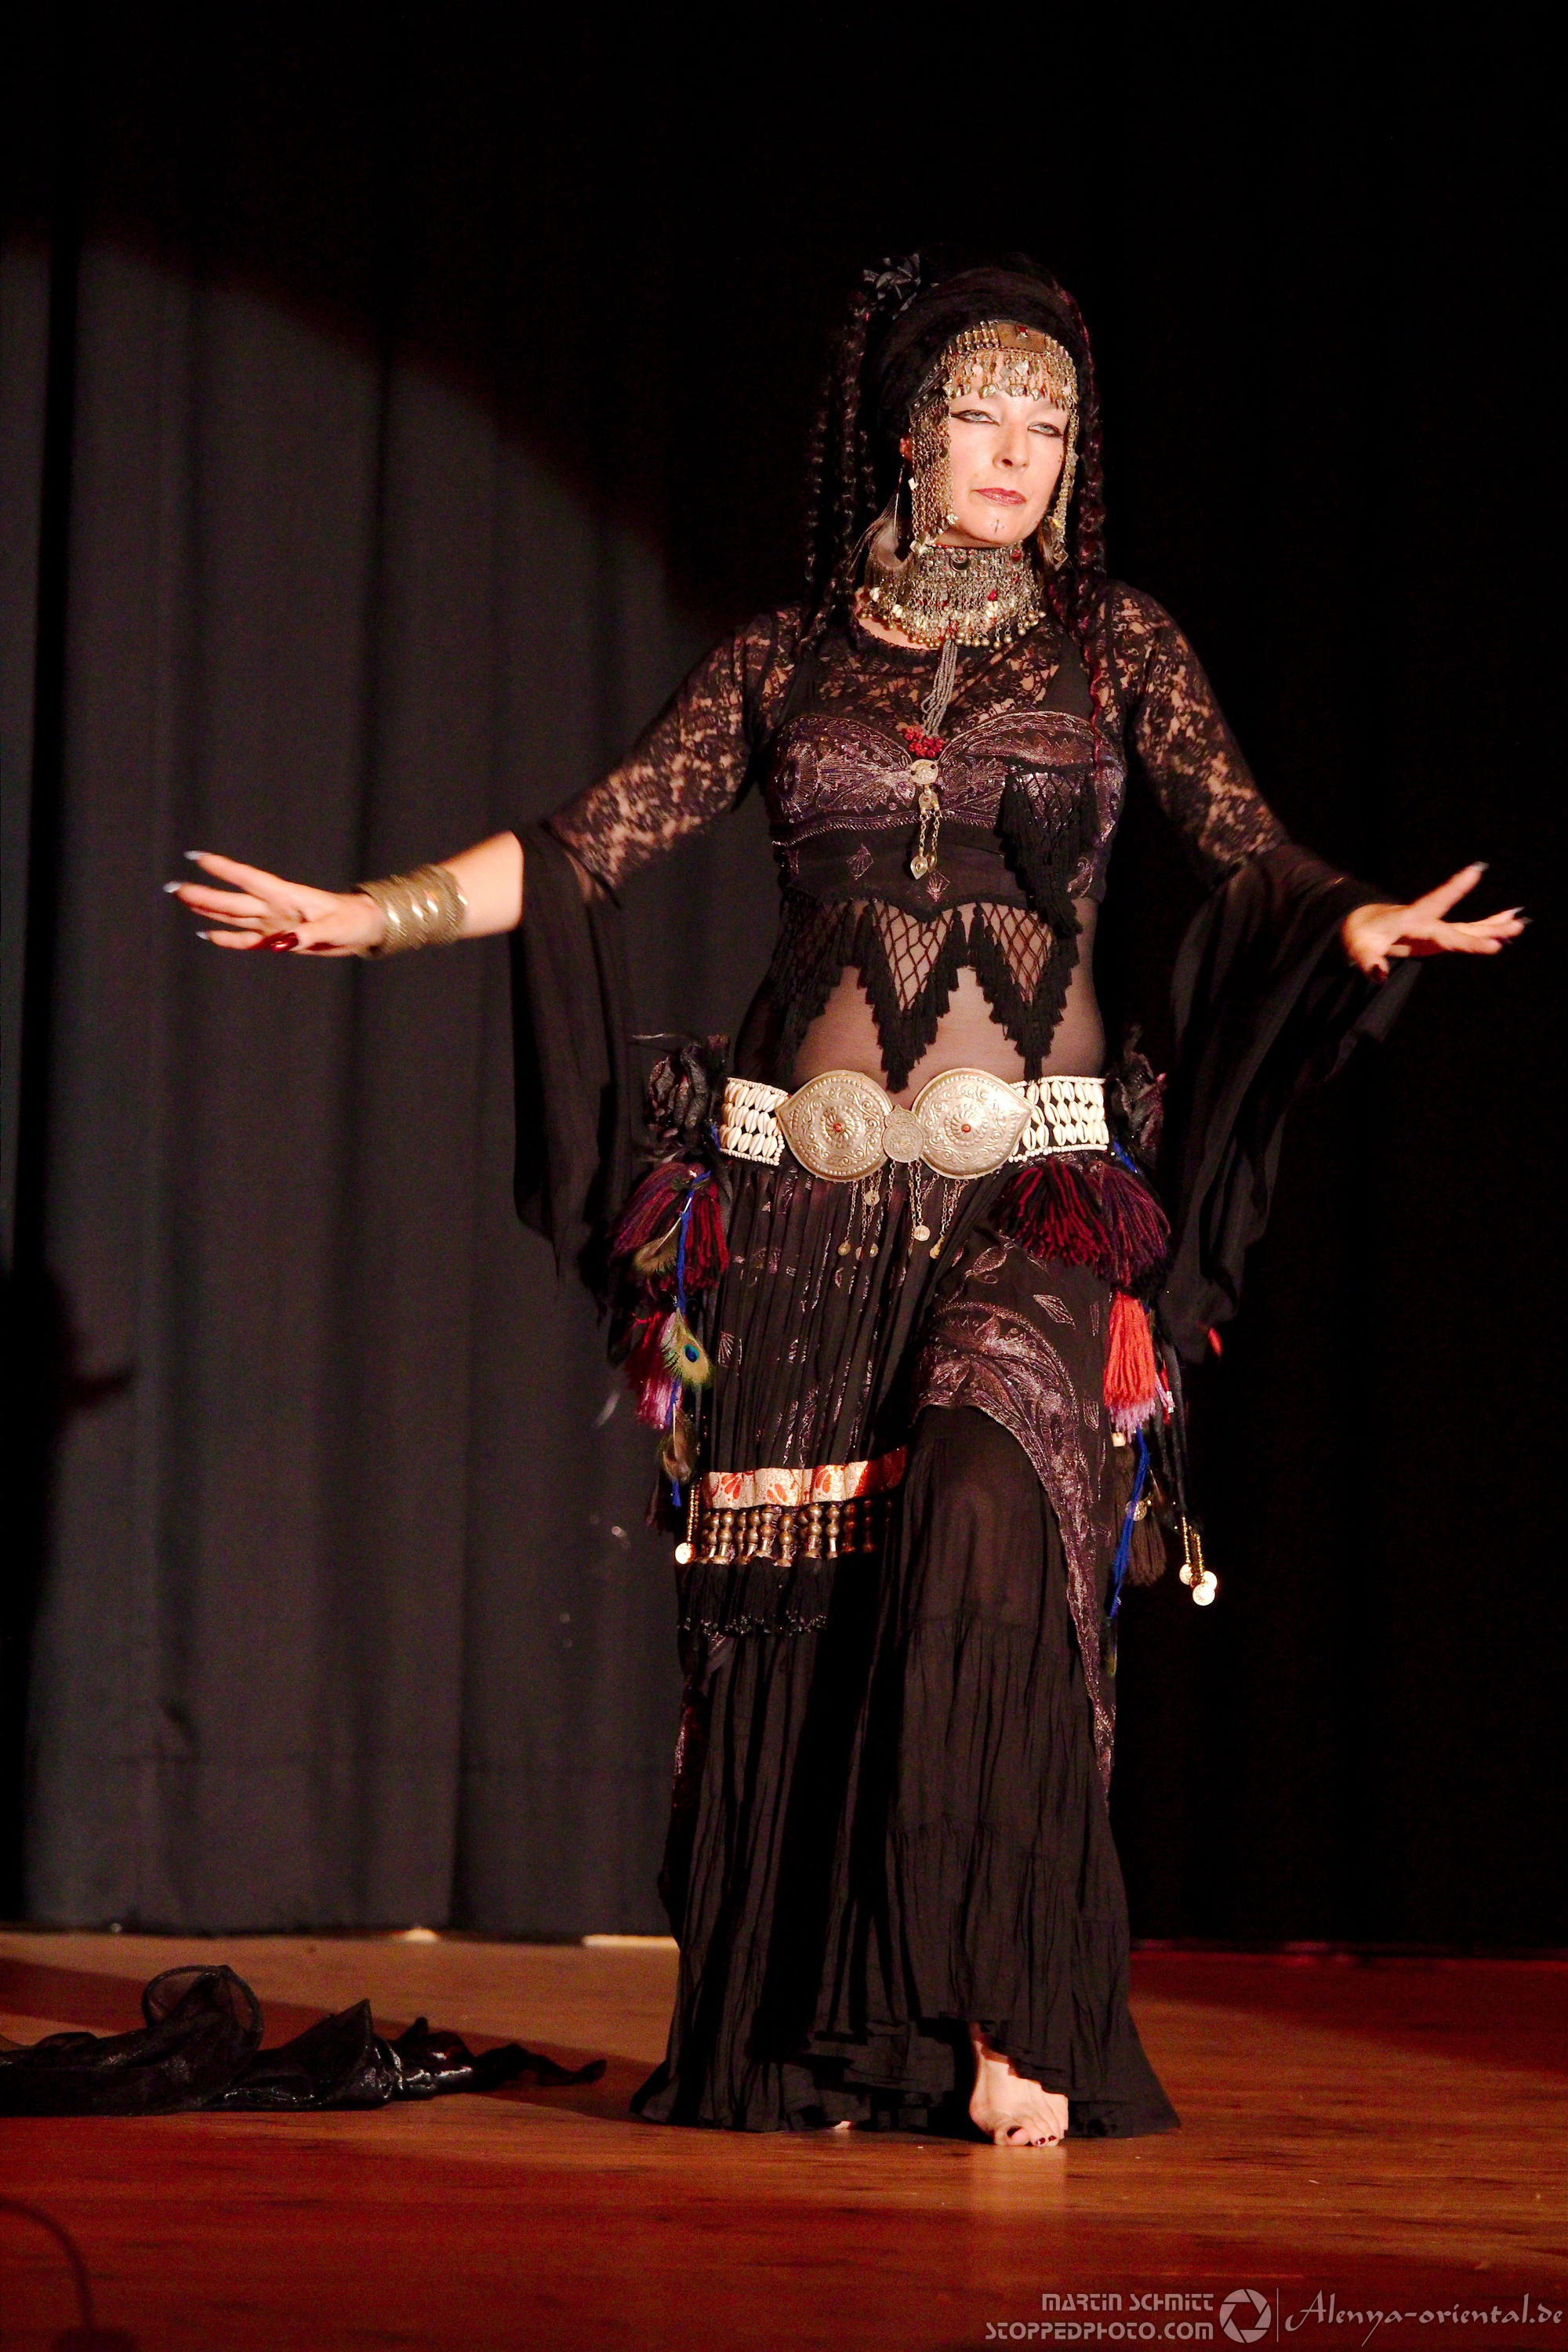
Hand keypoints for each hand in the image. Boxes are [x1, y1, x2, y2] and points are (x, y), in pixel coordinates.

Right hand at [165, 852, 384, 954]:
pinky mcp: (278, 938)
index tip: (196, 856)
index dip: (223, 869)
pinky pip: (248, 940)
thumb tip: (281, 942)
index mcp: (286, 895)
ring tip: (184, 900)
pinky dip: (228, 938)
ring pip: (234, 915)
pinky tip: (208, 934)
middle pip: (233, 900)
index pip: (248, 879)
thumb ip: (306, 934)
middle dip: (203, 893)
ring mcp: (274, 922)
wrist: (363, 929)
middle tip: (174, 887)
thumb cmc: (352, 921)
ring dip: (209, 909)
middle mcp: (274, 907)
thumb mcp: (333, 927)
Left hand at [1340, 863, 1525, 979]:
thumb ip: (1368, 962)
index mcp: (1408, 918)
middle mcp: (1426, 920)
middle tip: (1512, 926)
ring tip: (1519, 923)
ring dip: (1492, 925)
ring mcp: (1434, 927)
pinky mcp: (1438, 936)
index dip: (1453, 890)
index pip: (1432, 906)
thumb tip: (1380, 975)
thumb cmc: (1360, 935)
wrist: (1362, 923)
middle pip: (1456, 926)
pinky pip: (1465, 933)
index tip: (1473, 872)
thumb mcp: (1358, 949)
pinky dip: (1486, 929)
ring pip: (1467, 927)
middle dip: (1482, 930)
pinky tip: (1508, 926)